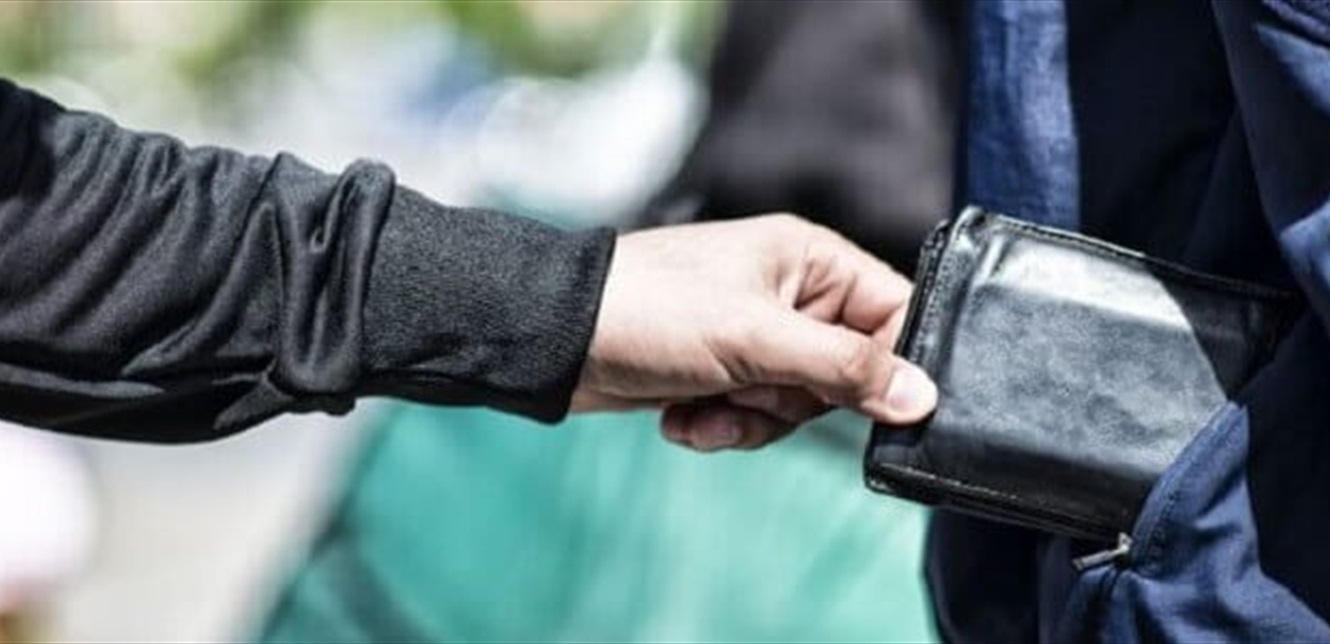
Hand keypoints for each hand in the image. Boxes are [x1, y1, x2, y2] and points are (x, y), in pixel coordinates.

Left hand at [573, 214, 936, 450]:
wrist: (556, 339)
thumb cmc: (651, 311)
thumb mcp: (756, 339)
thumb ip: (844, 368)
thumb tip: (922, 395)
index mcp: (811, 259)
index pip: (895, 311)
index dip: (894, 364)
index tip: (884, 408)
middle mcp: (792, 293)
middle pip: (849, 372)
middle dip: (798, 401)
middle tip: (754, 393)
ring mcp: (757, 336)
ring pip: (801, 405)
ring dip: (752, 420)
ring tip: (704, 407)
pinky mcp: (726, 371)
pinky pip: (757, 416)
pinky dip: (722, 426)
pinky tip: (682, 417)